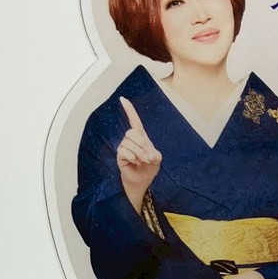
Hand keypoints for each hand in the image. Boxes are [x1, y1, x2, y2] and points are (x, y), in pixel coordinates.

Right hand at [117, 96, 161, 212]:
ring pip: (127, 143)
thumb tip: (148, 154)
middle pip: (131, 132)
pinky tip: (135, 162)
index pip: (134, 121)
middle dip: (141, 144)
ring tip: (142, 161)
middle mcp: (131, 139)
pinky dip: (132, 157)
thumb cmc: (150, 167)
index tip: (122, 99)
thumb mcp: (157, 160)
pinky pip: (124, 151)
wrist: (143, 179)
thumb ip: (155, 155)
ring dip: (138, 153)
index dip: (129, 110)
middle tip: (147, 156)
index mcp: (141, 136)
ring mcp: (124, 146)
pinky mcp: (120, 155)